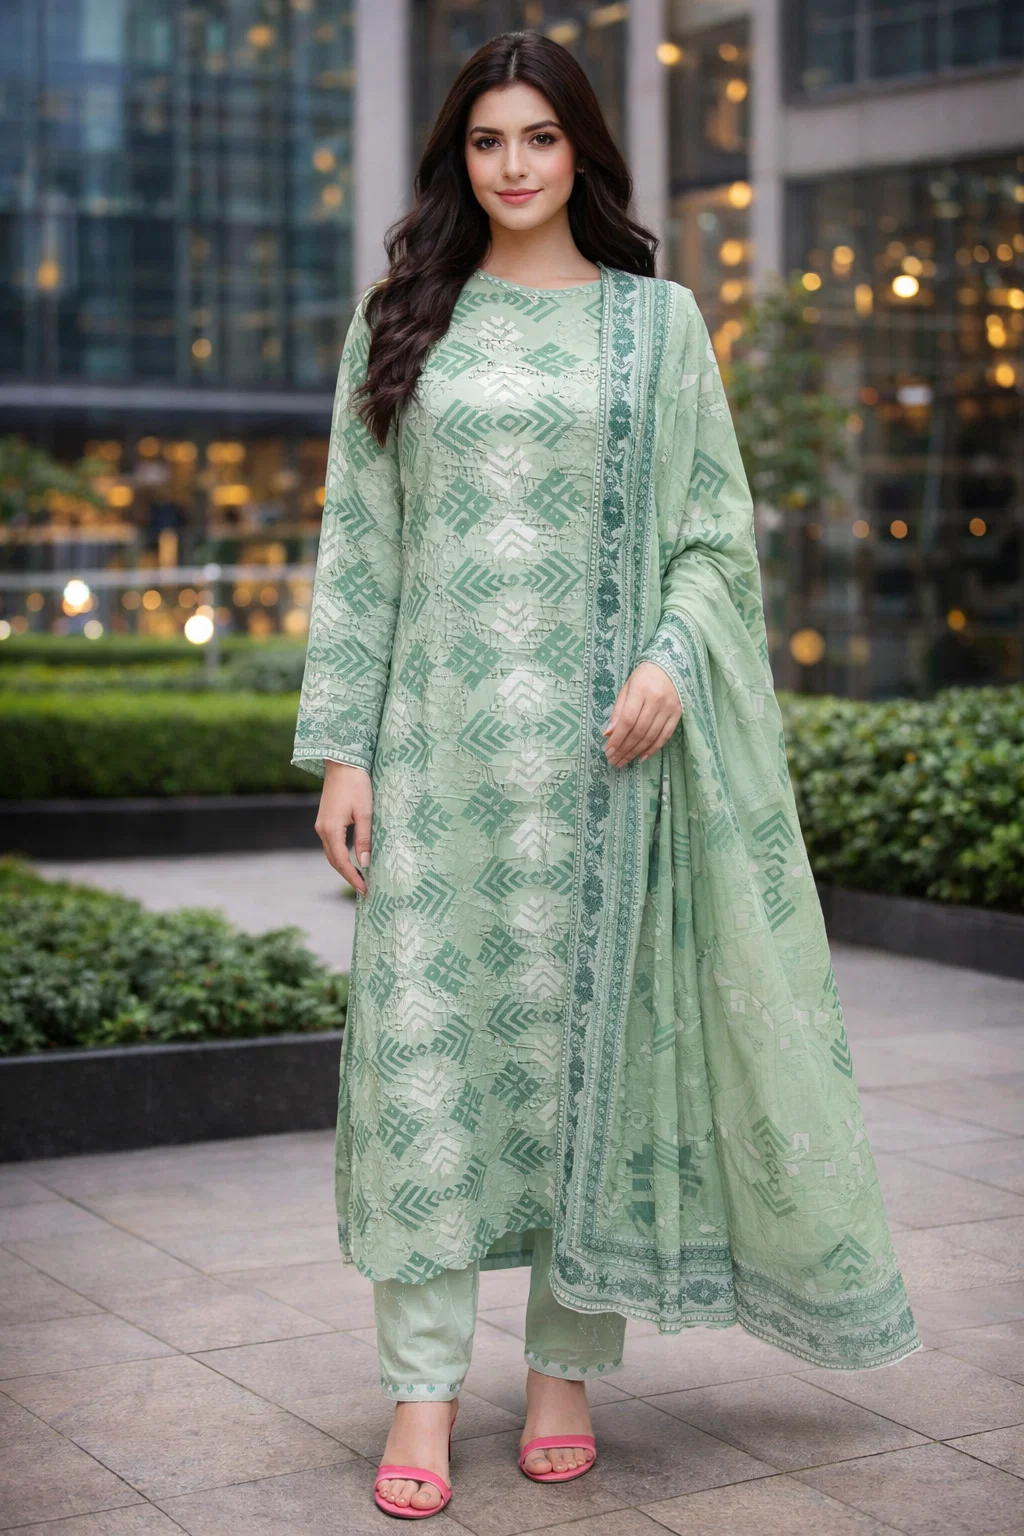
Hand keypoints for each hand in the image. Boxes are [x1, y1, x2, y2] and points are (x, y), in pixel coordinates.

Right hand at [315, 761, 372, 894]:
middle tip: (364, 888)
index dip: (353, 877)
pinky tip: (351, 858)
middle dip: (348, 875)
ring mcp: (321, 825)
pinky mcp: (324, 820)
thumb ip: (364, 839)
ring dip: (343, 867)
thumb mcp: (365, 812)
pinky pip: (331, 844)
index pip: (342, 862)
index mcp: (331, 830)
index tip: (365, 889)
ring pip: (331, 853)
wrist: (342, 763)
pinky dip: (340, 855)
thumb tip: (364, 863)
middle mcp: (322, 830)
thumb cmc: (356, 785)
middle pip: (334, 861)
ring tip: (359, 877)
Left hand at [602, 661, 681, 767]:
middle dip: (625, 749)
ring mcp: (669, 708)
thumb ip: (618, 710)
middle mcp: (656, 700)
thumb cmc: (644, 676)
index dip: (617, 739)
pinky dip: (653, 749)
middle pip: (639, 731)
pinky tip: (642, 757)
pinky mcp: (678, 714)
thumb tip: (608, 734)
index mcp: (641, 690)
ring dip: (636, 751)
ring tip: (624, 761)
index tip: (608, 751)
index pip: (627, 720)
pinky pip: (665, 736)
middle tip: (614, 761)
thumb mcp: (627, 688)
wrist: (671, 666)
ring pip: (651, 736)